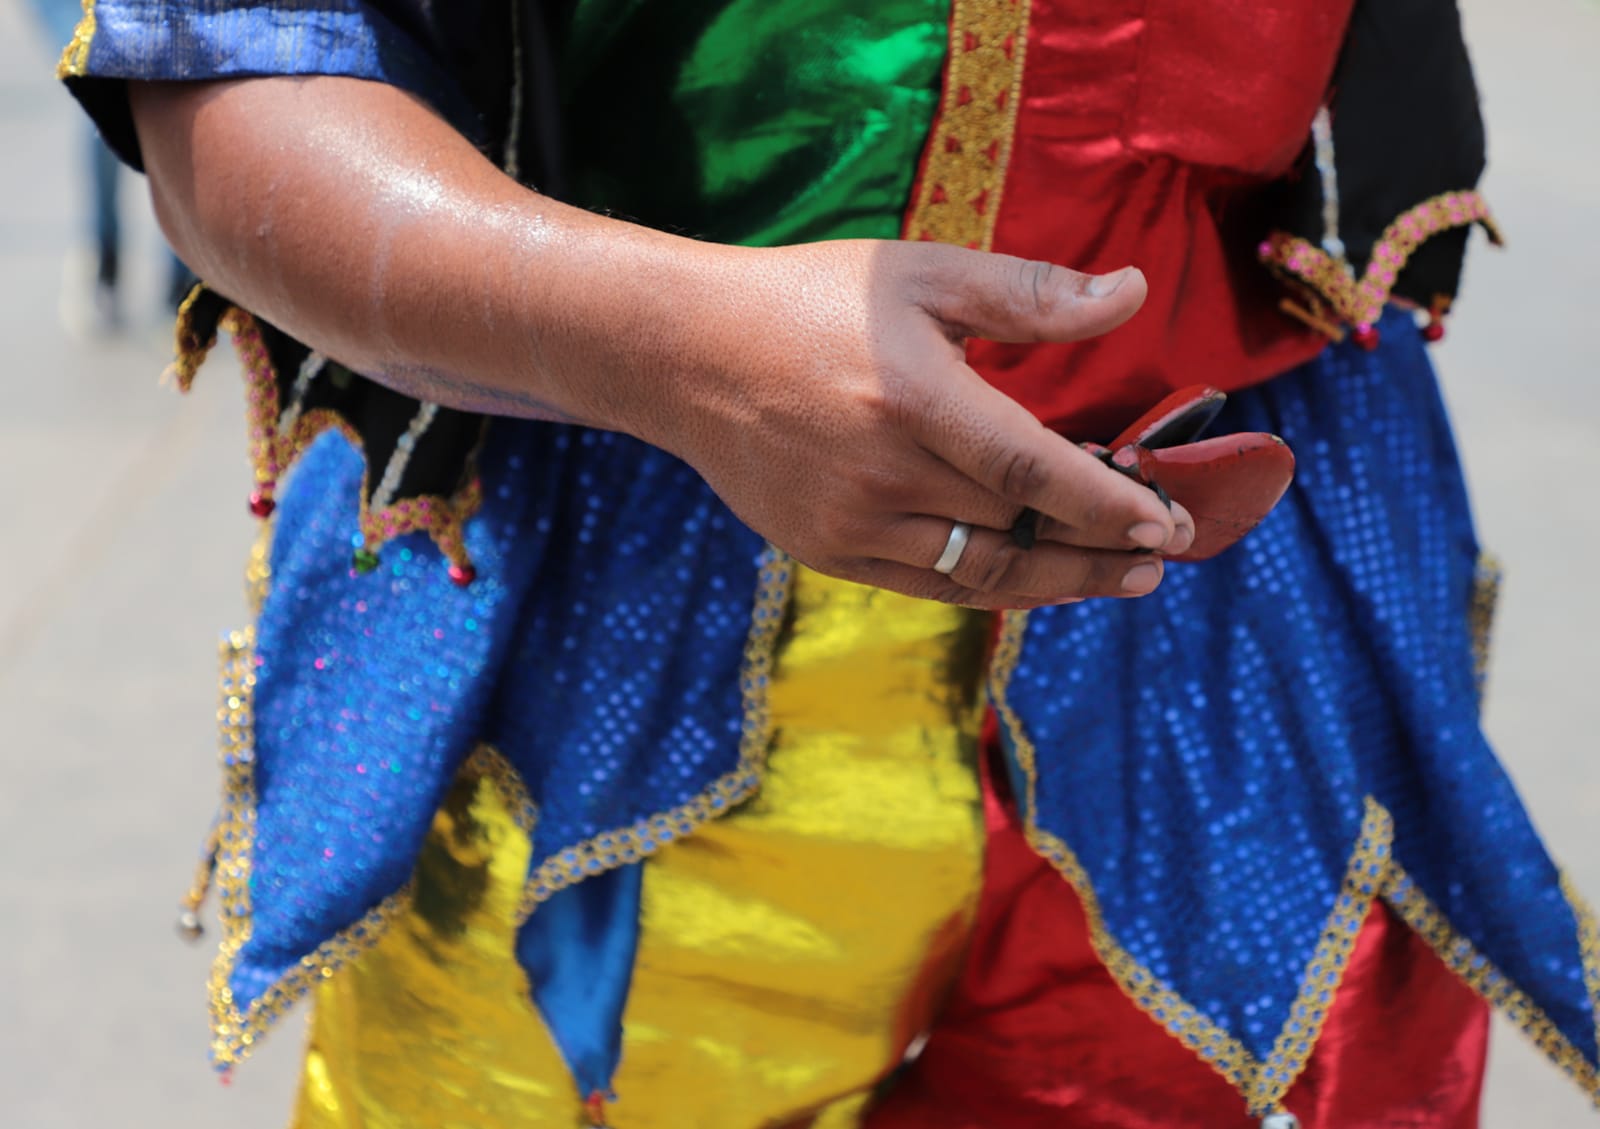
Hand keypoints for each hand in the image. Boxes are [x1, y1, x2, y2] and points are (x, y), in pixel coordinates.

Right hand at [632, 240, 1194, 609]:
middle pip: (1017, 528)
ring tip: (1121, 579)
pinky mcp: (826, 550)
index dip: (1107, 504)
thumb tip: (1130, 294)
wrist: (687, 355)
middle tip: (1163, 550)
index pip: (1032, 468)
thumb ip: (1028, 294)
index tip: (1168, 526)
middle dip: (1098, 543)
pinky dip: (993, 586)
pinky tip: (1038, 580)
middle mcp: (881, 472)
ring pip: (980, 572)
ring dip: (1060, 581)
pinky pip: (930, 585)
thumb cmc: (810, 302)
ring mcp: (850, 522)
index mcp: (912, 395)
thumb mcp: (919, 274)